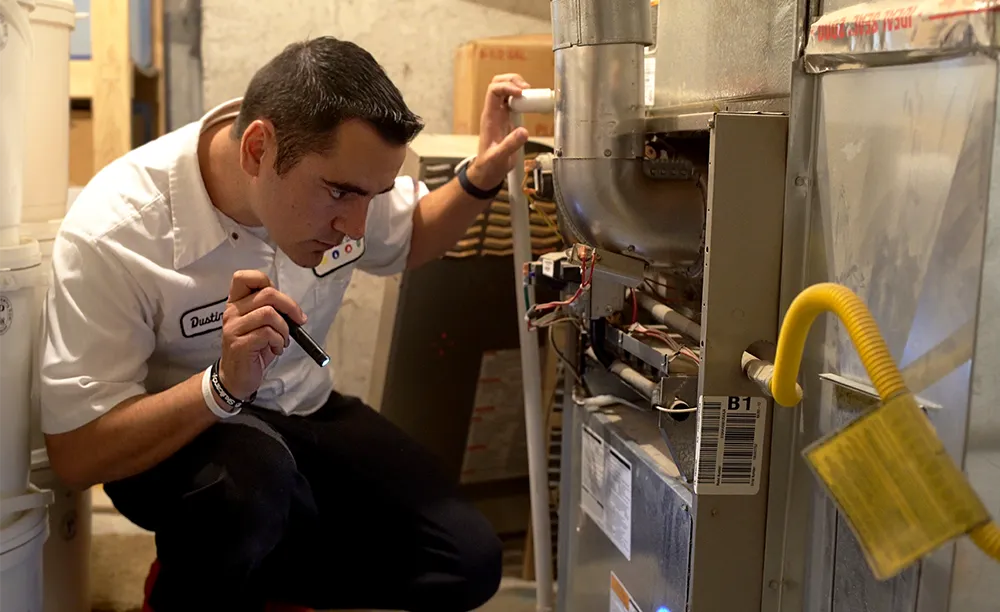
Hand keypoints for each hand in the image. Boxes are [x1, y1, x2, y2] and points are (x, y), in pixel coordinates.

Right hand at [218, 270, 306, 399]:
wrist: (237, 377)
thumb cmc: (253, 349)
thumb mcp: (262, 325)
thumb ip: (271, 310)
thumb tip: (294, 308)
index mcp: (236, 303)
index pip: (245, 277)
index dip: (267, 282)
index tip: (282, 301)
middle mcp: (232, 312)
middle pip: (267, 294)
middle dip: (290, 307)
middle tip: (298, 321)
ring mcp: (233, 328)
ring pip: (269, 314)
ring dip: (284, 329)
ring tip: (282, 340)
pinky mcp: (239, 344)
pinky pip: (268, 333)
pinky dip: (279, 341)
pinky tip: (275, 349)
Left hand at [467, 73, 531, 190]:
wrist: (487, 173)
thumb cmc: (489, 166)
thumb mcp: (499, 158)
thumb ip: (510, 145)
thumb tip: (524, 132)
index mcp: (489, 117)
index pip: (494, 91)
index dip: (507, 87)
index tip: (522, 94)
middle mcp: (494, 112)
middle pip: (498, 83)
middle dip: (512, 80)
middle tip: (527, 90)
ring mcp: (500, 114)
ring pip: (505, 90)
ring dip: (517, 86)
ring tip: (530, 94)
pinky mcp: (507, 119)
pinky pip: (513, 101)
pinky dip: (522, 98)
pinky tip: (531, 104)